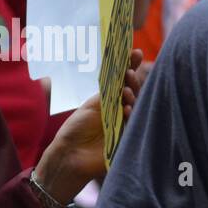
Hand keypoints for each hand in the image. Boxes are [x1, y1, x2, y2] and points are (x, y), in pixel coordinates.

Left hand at [34, 49, 144, 202]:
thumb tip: (121, 72)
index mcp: (110, 99)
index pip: (123, 79)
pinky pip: (134, 123)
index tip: (135, 52)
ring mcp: (125, 122)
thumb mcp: (91, 106)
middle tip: (129, 72)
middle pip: (133, 90)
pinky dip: (131, 115)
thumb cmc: (76, 130)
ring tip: (126, 90)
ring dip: (133, 95)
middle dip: (132, 79)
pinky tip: (127, 109)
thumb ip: (107, 93)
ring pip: (136, 105)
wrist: (70, 155)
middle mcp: (120, 109)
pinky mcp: (127, 137)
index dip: (130, 65)